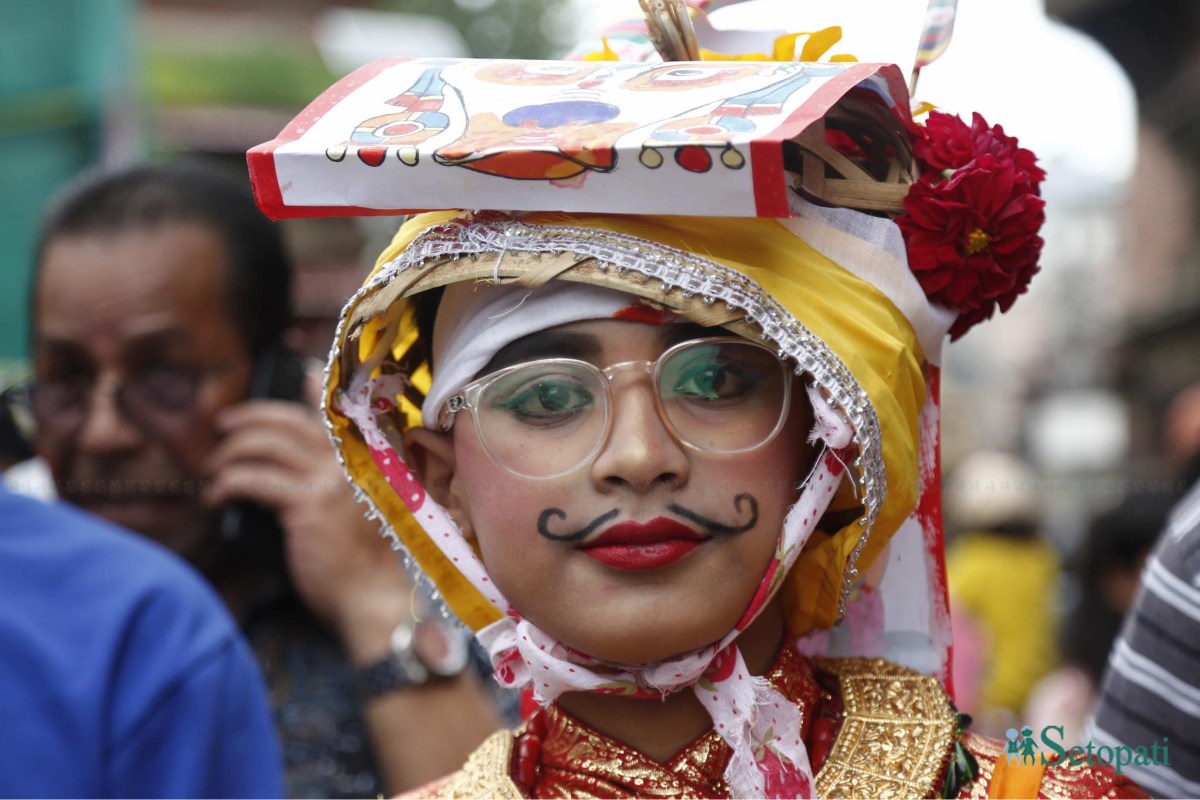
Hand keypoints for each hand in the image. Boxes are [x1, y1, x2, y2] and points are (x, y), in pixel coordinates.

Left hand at [206, 400, 411, 658]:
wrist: (374, 597)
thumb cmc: (365, 561)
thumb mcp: (363, 509)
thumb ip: (342, 478)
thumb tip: (307, 463)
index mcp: (367, 457)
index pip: (336, 410)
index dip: (316, 387)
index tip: (301, 373)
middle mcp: (352, 459)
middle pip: (291, 420)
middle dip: (251, 416)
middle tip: (224, 425)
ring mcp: (331, 479)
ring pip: (267, 444)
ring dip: (231, 452)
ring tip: (214, 467)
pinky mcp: (308, 505)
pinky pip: (255, 480)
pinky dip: (228, 483)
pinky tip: (217, 496)